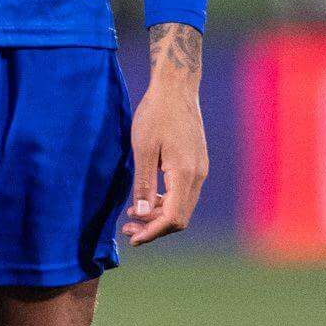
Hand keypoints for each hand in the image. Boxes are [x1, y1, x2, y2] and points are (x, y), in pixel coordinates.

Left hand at [123, 23, 207, 246]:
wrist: (176, 88)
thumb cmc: (156, 114)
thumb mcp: (142, 149)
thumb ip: (142, 184)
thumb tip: (140, 215)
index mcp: (184, 173)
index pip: (173, 218)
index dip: (153, 232)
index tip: (132, 238)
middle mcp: (197, 175)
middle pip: (179, 217)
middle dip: (153, 227)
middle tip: (126, 228)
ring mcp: (199, 169)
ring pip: (181, 206)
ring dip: (158, 215)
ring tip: (131, 215)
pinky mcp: (195, 164)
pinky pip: (182, 193)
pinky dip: (165, 201)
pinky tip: (145, 198)